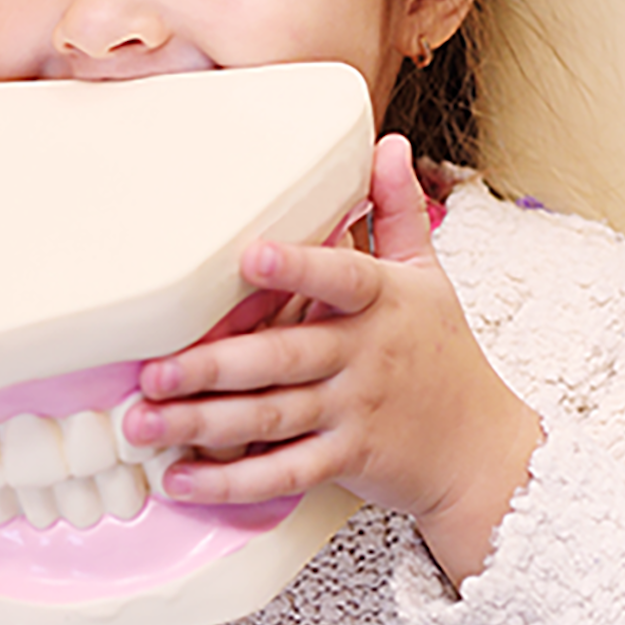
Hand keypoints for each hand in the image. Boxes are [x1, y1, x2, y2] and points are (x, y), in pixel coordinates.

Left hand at [122, 134, 542, 586]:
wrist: (482, 449)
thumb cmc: (444, 354)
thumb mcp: (428, 276)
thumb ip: (398, 210)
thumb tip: (387, 142)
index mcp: (383, 300)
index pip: (341, 279)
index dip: (297, 268)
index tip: (248, 257)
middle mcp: (365, 355)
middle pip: (283, 359)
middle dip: (213, 367)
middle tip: (150, 372)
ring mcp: (354, 411)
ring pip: (271, 417)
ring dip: (202, 423)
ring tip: (142, 423)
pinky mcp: (346, 460)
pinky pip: (284, 473)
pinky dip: (232, 482)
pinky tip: (183, 480)